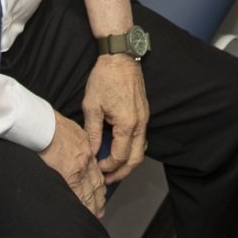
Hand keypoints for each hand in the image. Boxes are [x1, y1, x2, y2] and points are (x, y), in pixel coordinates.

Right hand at [41, 113, 106, 215]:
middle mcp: (86, 157)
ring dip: (93, 204)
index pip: (95, 170)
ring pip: (90, 190)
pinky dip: (82, 204)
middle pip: (96, 182)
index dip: (98, 183)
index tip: (100, 193)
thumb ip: (74, 142)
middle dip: (98, 198)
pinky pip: (79, 193)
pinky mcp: (70, 173)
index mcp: (85, 147)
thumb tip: (69, 151)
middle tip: (99, 210)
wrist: (42, 123)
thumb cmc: (49, 124)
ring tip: (94, 215)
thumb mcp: (69, 130)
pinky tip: (83, 212)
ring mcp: (80, 166)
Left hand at [83, 55, 149, 184]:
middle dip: (122, 172)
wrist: (120, 57)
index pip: (120, 156)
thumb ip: (93, 132)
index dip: (109, 167)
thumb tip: (93, 151)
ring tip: (113, 168)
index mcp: (127, 124)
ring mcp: (144, 117)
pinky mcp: (144, 112)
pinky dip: (132, 148)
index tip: (97, 169)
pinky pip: (141, 137)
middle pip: (136, 158)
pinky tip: (120, 149)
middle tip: (108, 179)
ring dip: (128, 161)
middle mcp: (140, 123)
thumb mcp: (92, 106)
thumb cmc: (105, 78)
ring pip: (141, 149)